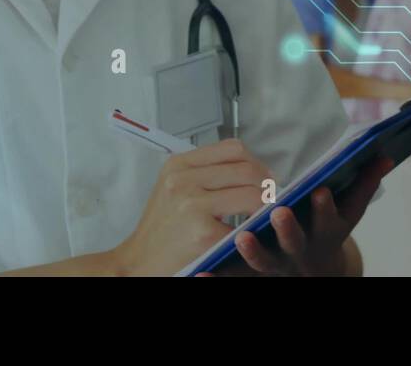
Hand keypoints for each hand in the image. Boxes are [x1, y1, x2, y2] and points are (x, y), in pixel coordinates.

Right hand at [113, 139, 275, 276]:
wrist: (138, 262)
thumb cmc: (162, 229)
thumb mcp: (174, 187)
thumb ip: (206, 173)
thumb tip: (254, 169)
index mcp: (178, 164)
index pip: (233, 149)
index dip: (256, 163)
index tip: (264, 178)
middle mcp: (183, 179)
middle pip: (247, 169)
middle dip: (267, 185)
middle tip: (271, 200)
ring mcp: (192, 204)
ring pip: (252, 193)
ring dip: (265, 205)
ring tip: (262, 215)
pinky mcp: (202, 232)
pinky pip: (244, 224)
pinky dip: (253, 229)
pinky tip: (249, 234)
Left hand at [208, 155, 392, 276]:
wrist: (309, 274)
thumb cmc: (324, 237)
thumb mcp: (348, 214)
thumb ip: (364, 185)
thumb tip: (384, 155)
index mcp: (325, 236)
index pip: (328, 222)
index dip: (324, 209)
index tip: (319, 192)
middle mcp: (301, 253)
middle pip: (296, 244)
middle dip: (290, 229)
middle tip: (280, 212)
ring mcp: (276, 266)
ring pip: (265, 263)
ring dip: (255, 252)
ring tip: (242, 238)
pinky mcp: (250, 275)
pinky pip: (233, 279)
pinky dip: (217, 277)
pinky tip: (202, 274)